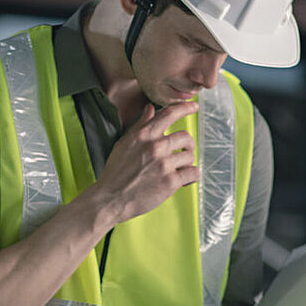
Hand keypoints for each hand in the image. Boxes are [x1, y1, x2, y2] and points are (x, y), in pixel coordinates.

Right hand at [89, 101, 199, 225]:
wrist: (110, 199)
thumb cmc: (116, 172)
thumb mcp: (124, 143)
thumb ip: (140, 125)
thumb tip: (150, 108)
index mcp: (144, 135)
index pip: (169, 114)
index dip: (185, 107)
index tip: (194, 106)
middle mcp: (155, 147)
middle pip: (185, 137)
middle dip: (188, 144)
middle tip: (184, 151)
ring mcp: (164, 164)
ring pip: (190, 156)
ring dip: (187, 163)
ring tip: (178, 169)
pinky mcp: (170, 182)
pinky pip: (193, 173)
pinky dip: (191, 177)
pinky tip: (183, 180)